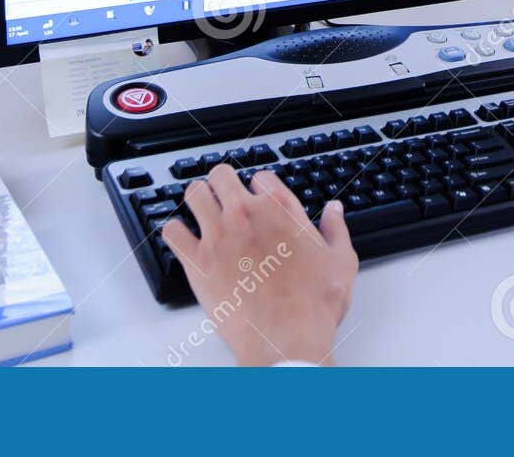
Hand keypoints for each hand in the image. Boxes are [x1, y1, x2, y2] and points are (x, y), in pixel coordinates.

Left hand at [161, 165, 357, 365]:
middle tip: (225, 198)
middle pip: (222, 175)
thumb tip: (333, 211)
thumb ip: (335, 230)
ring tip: (202, 211)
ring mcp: (218, 236)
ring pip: (194, 194)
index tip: (259, 199)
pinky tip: (184, 239)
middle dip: (223, 184)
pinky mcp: (196, 261)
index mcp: (280, 210)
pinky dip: (175, 232)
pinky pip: (172, 232)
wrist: (285, 338)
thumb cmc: (312, 305)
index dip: (259, 187)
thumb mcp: (340, 262)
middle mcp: (245, 215)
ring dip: (198, 199)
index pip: (260, 177)